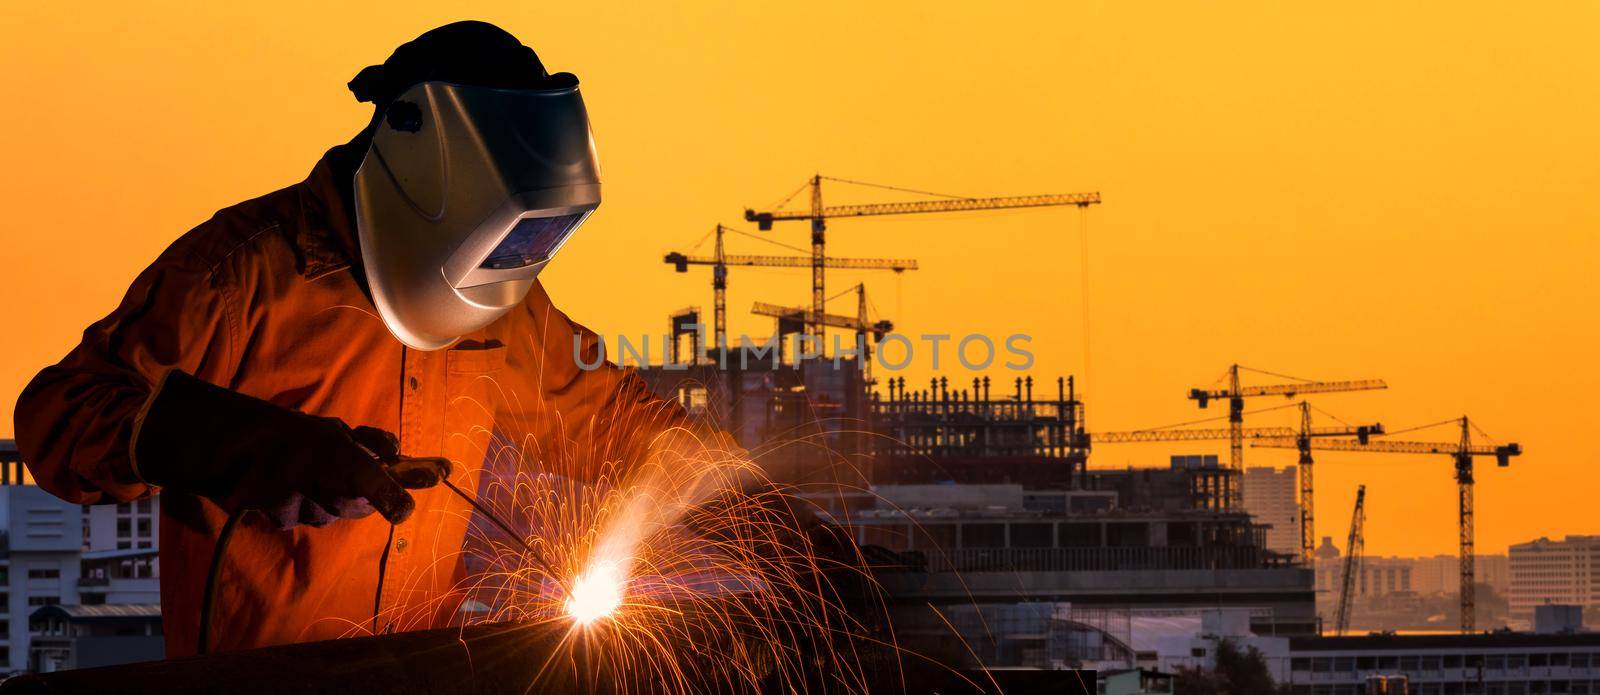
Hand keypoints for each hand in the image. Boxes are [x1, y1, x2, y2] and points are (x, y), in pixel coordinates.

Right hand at [133, 369, 424, 528]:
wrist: (223, 447)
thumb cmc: (284, 433)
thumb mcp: (331, 428)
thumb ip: (369, 442)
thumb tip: (397, 452)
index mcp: (339, 457)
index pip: (373, 483)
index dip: (392, 496)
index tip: (406, 510)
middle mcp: (321, 484)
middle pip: (356, 507)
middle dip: (357, 495)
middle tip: (343, 475)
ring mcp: (299, 504)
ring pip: (326, 514)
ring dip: (323, 500)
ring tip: (302, 474)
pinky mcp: (277, 518)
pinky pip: (298, 519)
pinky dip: (295, 506)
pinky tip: (281, 486)